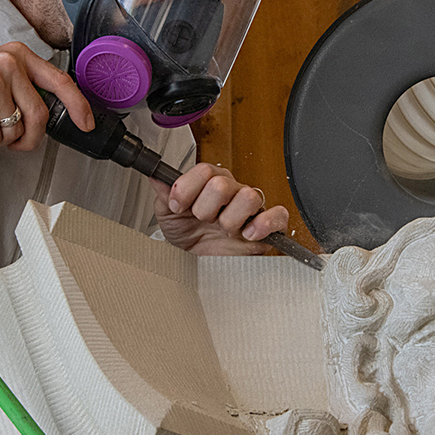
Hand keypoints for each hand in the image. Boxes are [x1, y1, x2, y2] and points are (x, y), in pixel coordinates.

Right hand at [0, 42, 93, 151]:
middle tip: (15, 142)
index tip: (85, 122)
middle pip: (40, 115)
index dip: (78, 105)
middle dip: (30, 138)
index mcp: (18, 55)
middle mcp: (9, 64)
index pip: (59, 81)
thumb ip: (25, 87)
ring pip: (16, 130)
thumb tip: (53, 112)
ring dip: (0, 139)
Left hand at [151, 162, 289, 254]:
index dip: (186, 190)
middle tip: (203, 221)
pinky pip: (278, 215)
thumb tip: (155, 174)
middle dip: (205, 209)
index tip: (178, 207)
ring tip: (223, 230)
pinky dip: (263, 224)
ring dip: (229, 220)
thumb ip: (163, 193)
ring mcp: (251, 208)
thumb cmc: (189, 236)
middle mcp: (231, 191)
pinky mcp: (269, 227)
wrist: (202, 263)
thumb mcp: (168, 215)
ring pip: (248, 197)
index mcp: (209, 183)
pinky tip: (247, 234)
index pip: (203, 170)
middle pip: (221, 184)